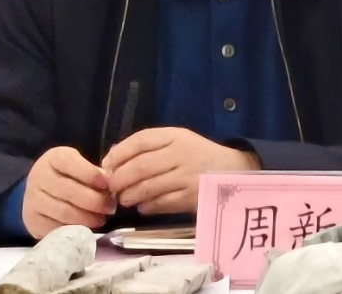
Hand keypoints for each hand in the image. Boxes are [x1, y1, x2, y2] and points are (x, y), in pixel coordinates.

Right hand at [22, 147, 115, 239]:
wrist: (39, 192)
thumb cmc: (66, 177)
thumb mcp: (78, 166)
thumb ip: (94, 173)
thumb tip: (111, 185)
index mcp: (53, 158)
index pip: (69, 162)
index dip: (89, 173)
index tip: (106, 184)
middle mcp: (40, 176)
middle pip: (68, 190)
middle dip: (94, 201)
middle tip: (109, 207)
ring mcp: (33, 198)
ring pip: (64, 211)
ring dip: (87, 218)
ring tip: (100, 219)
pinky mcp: (33, 219)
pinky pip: (56, 227)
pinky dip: (74, 229)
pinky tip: (86, 228)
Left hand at [102, 127, 258, 214]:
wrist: (235, 170)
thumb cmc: (197, 154)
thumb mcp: (176, 140)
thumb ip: (147, 146)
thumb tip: (112, 156)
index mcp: (175, 136)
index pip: (140, 141)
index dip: (119, 153)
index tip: (106, 165)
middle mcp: (181, 154)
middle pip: (141, 166)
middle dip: (120, 178)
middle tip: (111, 187)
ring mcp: (188, 176)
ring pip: (150, 186)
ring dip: (131, 194)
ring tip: (123, 199)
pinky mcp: (193, 197)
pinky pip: (163, 203)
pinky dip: (148, 206)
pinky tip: (142, 206)